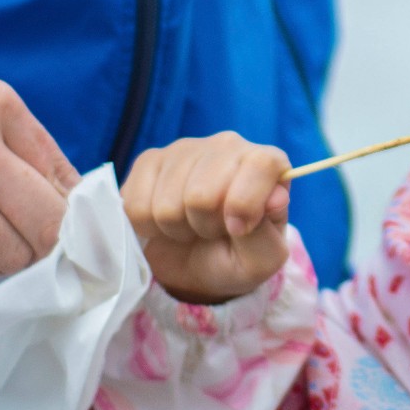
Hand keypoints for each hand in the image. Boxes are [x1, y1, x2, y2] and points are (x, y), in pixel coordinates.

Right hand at [121, 132, 291, 304]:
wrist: (196, 264)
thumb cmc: (237, 256)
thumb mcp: (263, 260)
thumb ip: (268, 236)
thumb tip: (274, 199)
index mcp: (267, 162)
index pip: (259, 165)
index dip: (244, 205)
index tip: (237, 230)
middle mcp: (228, 145)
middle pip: (203, 194)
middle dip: (205, 227)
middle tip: (213, 231)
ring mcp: (185, 148)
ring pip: (167, 203)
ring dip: (176, 228)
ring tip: (191, 226)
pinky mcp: (149, 160)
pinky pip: (135, 202)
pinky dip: (147, 226)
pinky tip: (165, 220)